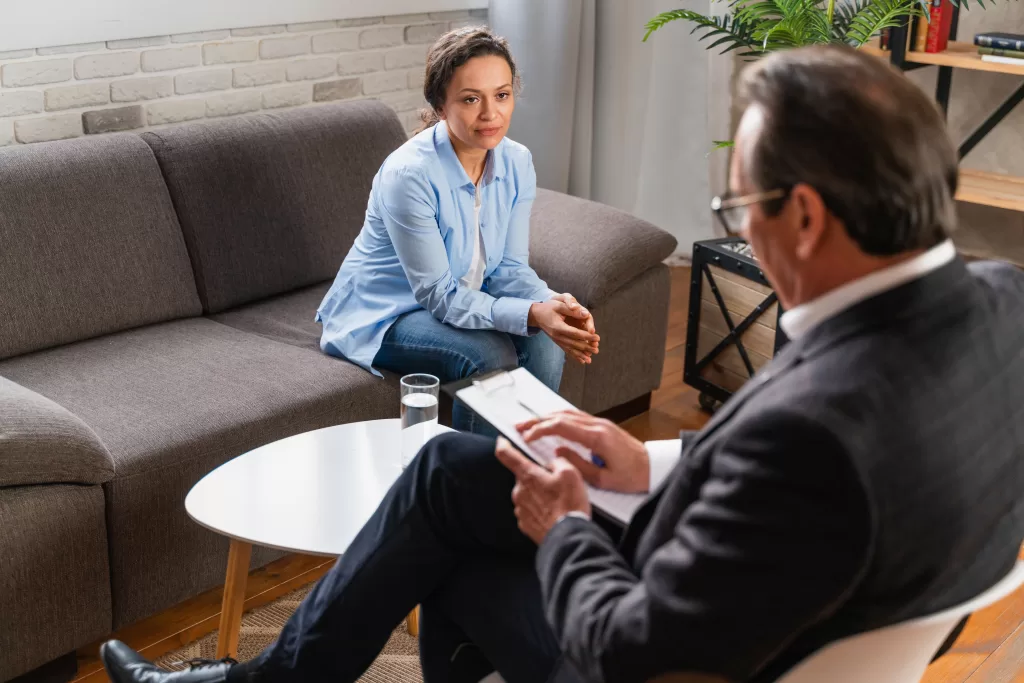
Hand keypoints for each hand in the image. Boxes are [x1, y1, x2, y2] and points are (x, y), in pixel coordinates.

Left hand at [495, 437, 590, 543]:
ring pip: (528, 494)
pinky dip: (540, 510)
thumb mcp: (571, 474)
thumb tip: (552, 463)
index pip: (506, 455)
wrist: (568, 538)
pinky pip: (530, 510)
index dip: (503, 445)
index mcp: (528, 476)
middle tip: (555, 483)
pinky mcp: (525, 524)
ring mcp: (520, 509)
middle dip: (536, 477)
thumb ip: (558, 462)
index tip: (502, 441)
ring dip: (539, 495)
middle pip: (523, 477)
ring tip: (558, 502)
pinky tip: (554, 513)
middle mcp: (519, 492)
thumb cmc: (569, 505)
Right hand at [517, 410, 649, 493]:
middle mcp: (598, 425)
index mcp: (597, 437)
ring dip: (547, 417)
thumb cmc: (632, 476)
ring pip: (568, 413)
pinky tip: (550, 423)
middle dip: (538, 420)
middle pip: (561, 416)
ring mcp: (601, 423)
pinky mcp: (602, 426)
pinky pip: (576, 417)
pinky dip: (559, 418)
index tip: (527, 437)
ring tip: (530, 424)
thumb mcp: (603, 479)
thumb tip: (557, 453)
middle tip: (519, 426)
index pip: (561, 426)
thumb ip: (577, 465)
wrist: (653, 468)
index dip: (541, 430)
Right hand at [528, 297, 598, 364]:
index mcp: (558, 327)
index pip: (574, 333)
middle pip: (573, 343)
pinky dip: (575, 356)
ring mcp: (556, 340)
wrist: (536, 315)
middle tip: (596, 349)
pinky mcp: (557, 342)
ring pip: (570, 349)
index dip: (586, 336)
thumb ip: (572, 310)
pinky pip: (567, 350)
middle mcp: (557, 336)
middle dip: (586, 347)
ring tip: (590, 360)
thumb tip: (586, 314)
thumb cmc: (548, 308)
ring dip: (580, 355)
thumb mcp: (559, 305)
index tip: (596, 337)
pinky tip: (582, 361)